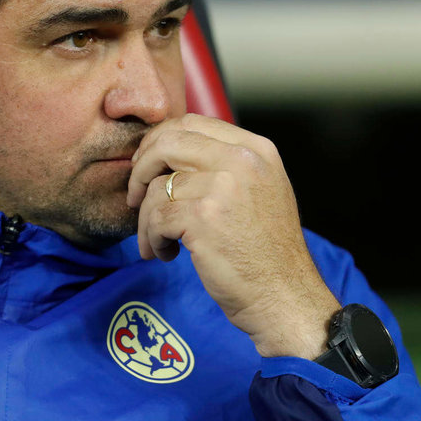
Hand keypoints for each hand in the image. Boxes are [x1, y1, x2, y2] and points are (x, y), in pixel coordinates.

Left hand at [126, 114, 339, 358]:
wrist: (285, 297)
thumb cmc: (266, 251)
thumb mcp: (259, 190)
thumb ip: (224, 164)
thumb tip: (166, 148)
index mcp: (256, 149)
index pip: (192, 124)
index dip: (160, 142)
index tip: (148, 166)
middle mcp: (242, 160)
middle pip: (167, 143)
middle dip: (142, 170)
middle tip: (136, 198)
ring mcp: (223, 187)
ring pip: (157, 188)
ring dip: (147, 219)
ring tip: (160, 242)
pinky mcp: (203, 218)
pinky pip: (155, 218)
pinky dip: (153, 239)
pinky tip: (167, 254)